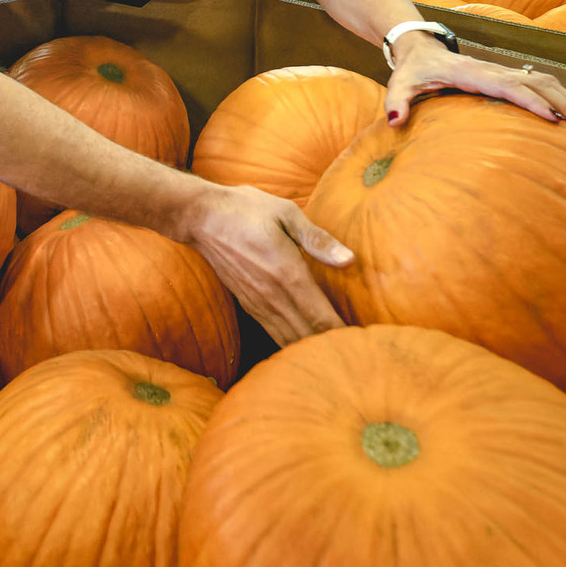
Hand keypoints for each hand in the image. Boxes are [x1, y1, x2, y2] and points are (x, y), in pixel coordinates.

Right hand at [179, 182, 350, 346]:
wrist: (201, 217)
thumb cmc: (247, 209)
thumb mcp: (286, 214)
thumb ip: (318, 240)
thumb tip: (350, 260)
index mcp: (288, 274)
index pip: (321, 317)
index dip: (343, 334)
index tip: (364, 343)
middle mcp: (273, 296)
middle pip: (308, 336)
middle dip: (332, 348)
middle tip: (355, 355)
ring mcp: (258, 304)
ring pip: (289, 340)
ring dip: (312, 350)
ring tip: (334, 357)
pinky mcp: (248, 305)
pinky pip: (273, 334)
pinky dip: (291, 344)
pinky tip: (304, 348)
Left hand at [387, 34, 565, 128]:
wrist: (419, 47)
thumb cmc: (412, 70)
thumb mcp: (399, 85)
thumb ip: (396, 102)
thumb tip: (395, 122)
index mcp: (473, 73)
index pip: (508, 87)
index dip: (532, 101)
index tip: (553, 120)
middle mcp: (494, 70)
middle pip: (538, 82)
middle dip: (564, 103)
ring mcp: (503, 72)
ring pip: (545, 80)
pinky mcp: (507, 77)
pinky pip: (541, 83)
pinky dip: (561, 96)